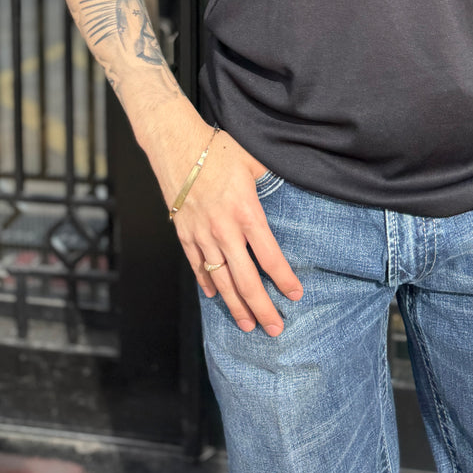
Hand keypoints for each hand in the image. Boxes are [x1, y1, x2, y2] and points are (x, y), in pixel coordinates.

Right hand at [149, 116, 303, 336]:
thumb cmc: (217, 150)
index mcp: (247, 212)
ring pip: (221, 280)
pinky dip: (207, 284)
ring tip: (247, 325)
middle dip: (262, 307)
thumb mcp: (254, 162)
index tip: (296, 294)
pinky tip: (216, 297)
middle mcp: (224, 230)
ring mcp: (202, 235)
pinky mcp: (184, 234)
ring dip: (236, 306)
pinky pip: (197, 266)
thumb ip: (272, 181)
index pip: (270, 256)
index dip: (284, 279)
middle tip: (275, 328)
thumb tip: (294, 183)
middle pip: (246, 279)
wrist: (176, 144)